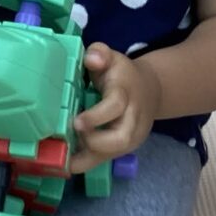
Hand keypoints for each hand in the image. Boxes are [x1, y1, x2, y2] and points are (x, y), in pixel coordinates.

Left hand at [69, 45, 163, 172]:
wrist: (149, 91)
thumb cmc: (121, 74)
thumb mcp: (112, 58)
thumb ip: (100, 53)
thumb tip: (92, 59)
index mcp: (125, 93)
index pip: (115, 106)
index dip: (95, 117)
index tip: (76, 122)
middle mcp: (132, 118)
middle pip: (120, 139)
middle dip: (94, 142)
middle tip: (72, 135)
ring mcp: (131, 136)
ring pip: (113, 154)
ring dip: (88, 155)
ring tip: (66, 149)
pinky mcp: (125, 148)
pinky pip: (105, 159)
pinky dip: (85, 162)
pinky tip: (66, 162)